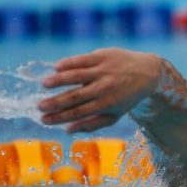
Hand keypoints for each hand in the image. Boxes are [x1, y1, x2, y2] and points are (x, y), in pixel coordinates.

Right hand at [38, 48, 161, 132]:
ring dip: (58, 80)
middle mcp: (105, 87)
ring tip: (44, 84)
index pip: (79, 112)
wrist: (147, 72)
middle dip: (55, 103)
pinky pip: (82, 59)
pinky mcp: (103, 56)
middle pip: (75, 96)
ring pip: (77, 76)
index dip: (60, 117)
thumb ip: (92, 123)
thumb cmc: (126, 97)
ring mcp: (104, 71)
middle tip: (39, 106)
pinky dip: (68, 63)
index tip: (44, 119)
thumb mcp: (114, 114)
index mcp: (107, 104)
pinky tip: (56, 68)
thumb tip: (67, 130)